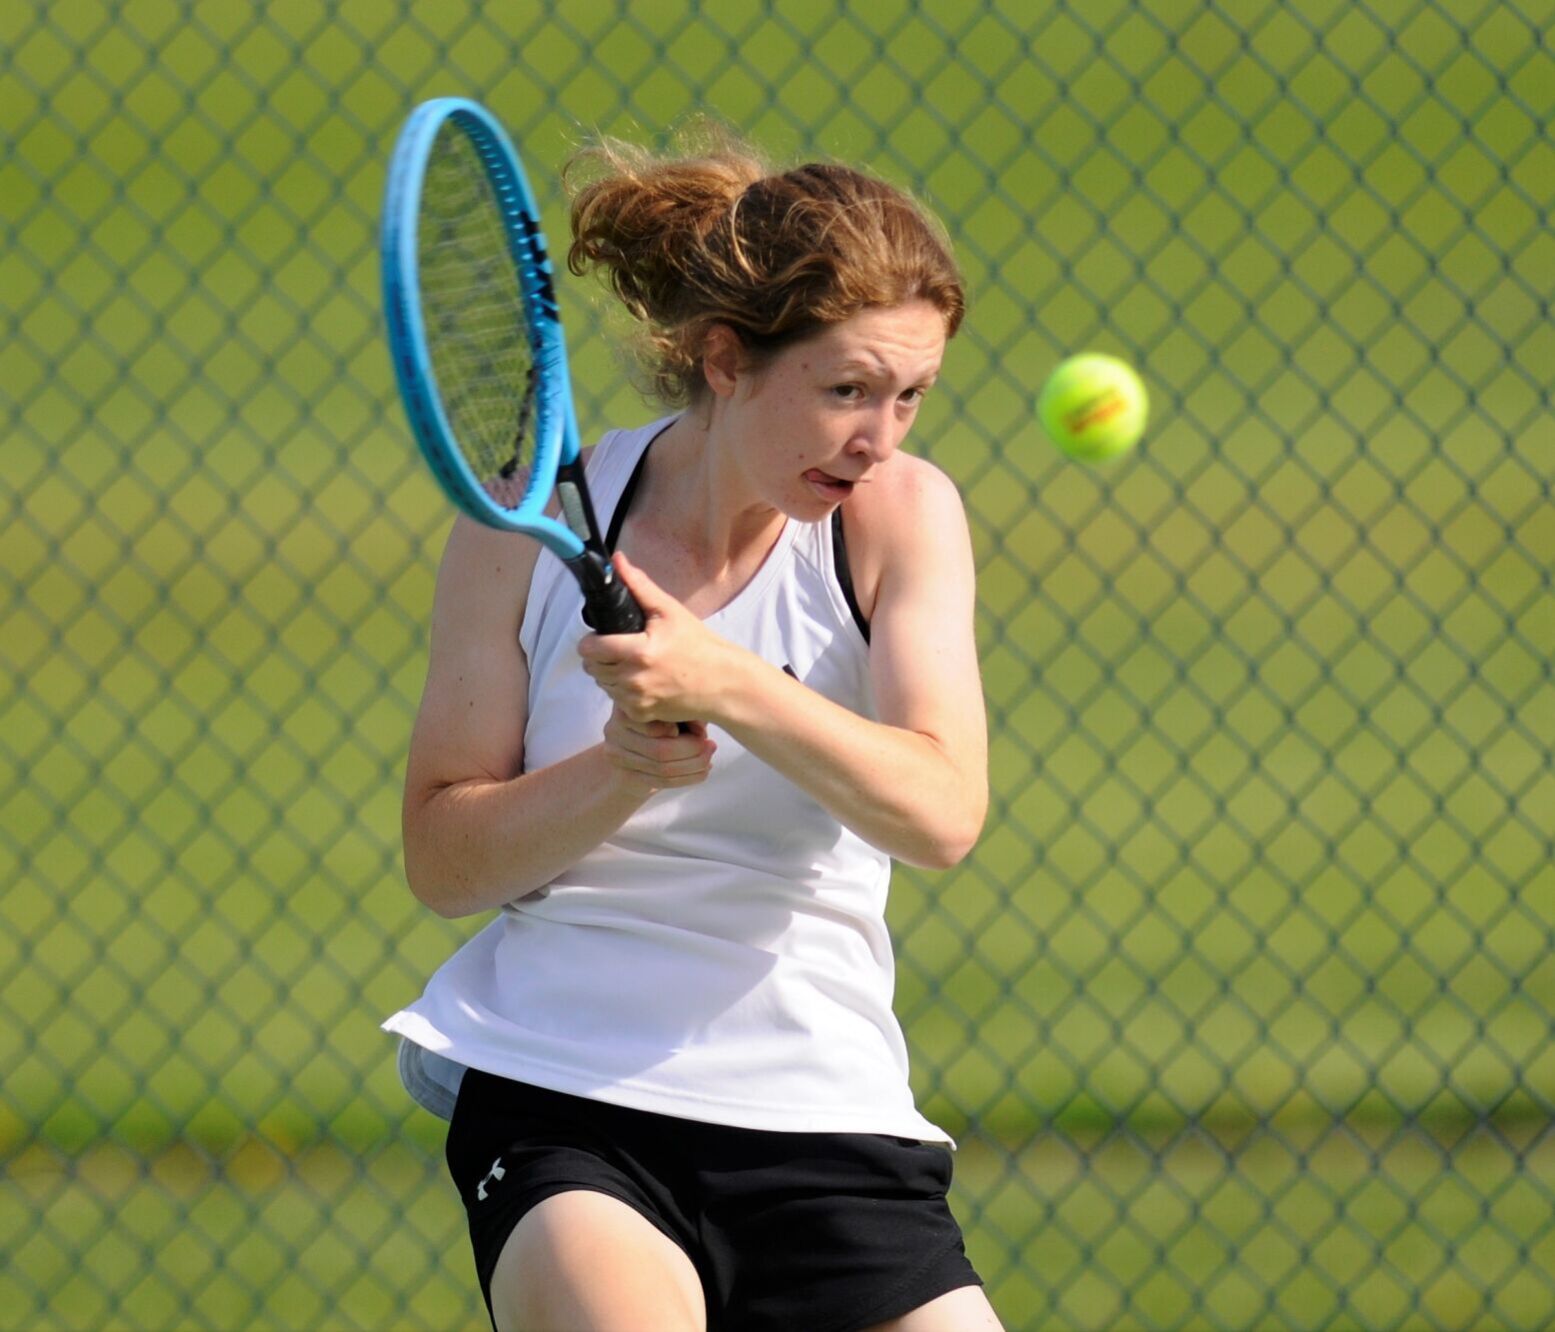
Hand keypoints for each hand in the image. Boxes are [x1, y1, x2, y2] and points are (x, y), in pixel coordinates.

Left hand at [577, 553, 737, 724]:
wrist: (722, 683)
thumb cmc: (699, 645)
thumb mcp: (670, 611)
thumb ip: (639, 586)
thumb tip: (617, 560)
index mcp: (638, 651)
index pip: (589, 649)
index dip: (591, 641)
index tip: (603, 637)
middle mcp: (633, 679)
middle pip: (592, 668)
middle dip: (600, 657)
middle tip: (621, 648)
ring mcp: (637, 700)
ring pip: (603, 685)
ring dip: (611, 675)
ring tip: (635, 664)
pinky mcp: (642, 715)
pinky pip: (618, 702)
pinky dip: (624, 692)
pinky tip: (644, 682)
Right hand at [601, 705, 715, 795]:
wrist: (638, 749)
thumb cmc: (664, 721)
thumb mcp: (677, 710)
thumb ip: (688, 713)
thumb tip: (700, 731)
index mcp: (627, 702)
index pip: (657, 720)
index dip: (686, 725)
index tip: (702, 728)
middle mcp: (613, 726)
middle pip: (660, 749)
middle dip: (693, 750)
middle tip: (711, 746)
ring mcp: (615, 752)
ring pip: (662, 768)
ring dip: (693, 766)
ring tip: (709, 758)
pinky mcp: (624, 773)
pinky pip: (661, 782)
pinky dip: (688, 778)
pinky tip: (703, 771)